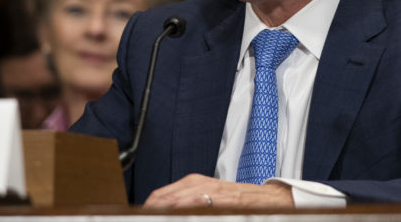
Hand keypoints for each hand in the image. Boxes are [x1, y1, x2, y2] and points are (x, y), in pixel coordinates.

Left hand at [143, 173, 293, 208]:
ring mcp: (207, 191)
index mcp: (191, 182)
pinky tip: (177, 215)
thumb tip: (165, 210)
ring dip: (164, 211)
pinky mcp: (218, 200)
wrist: (260, 199)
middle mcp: (196, 183)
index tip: (141, 215)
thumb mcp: (205, 196)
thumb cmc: (232, 201)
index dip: (149, 208)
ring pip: (176, 202)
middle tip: (143, 217)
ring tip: (155, 216)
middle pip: (164, 199)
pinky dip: (183, 211)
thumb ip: (186, 202)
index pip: (160, 196)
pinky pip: (195, 205)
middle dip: (153, 210)